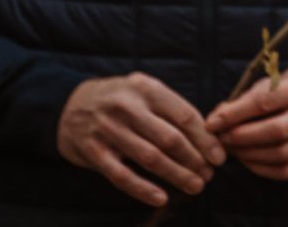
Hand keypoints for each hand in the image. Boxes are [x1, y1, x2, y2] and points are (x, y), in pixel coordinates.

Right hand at [57, 73, 225, 206]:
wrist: (68, 104)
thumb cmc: (119, 100)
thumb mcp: (143, 90)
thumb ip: (170, 107)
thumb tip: (209, 135)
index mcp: (146, 88)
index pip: (184, 116)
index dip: (205, 139)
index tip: (219, 157)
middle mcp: (127, 107)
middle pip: (170, 139)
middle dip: (194, 160)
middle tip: (208, 175)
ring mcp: (108, 130)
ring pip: (150, 158)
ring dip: (176, 175)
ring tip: (195, 185)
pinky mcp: (93, 152)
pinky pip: (122, 175)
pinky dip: (143, 189)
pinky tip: (161, 198)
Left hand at [206, 67, 287, 180]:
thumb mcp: (277, 81)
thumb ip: (247, 98)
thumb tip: (217, 119)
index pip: (266, 101)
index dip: (235, 114)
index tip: (212, 123)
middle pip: (275, 131)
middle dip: (241, 138)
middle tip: (221, 139)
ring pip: (280, 154)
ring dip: (249, 155)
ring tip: (232, 150)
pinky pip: (287, 170)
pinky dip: (262, 169)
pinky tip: (248, 161)